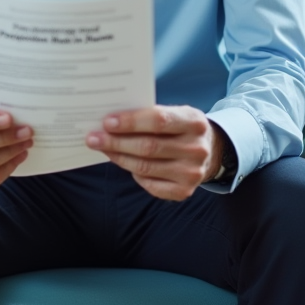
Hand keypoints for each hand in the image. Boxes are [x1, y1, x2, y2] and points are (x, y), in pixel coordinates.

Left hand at [85, 105, 221, 200]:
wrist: (211, 151)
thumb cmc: (181, 128)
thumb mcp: (175, 113)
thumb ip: (149, 115)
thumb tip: (111, 122)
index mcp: (194, 122)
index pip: (158, 120)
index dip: (130, 122)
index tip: (107, 122)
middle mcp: (197, 149)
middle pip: (148, 147)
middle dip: (116, 142)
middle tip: (94, 138)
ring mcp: (192, 172)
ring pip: (145, 167)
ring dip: (119, 157)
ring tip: (102, 149)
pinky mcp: (184, 191)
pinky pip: (149, 184)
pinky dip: (134, 173)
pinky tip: (124, 163)